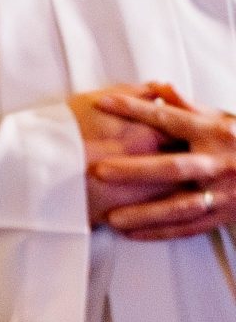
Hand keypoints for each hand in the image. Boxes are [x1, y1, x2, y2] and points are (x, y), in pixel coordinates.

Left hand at [87, 85, 235, 241]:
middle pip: (173, 167)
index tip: (103, 103)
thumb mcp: (223, 119)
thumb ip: (189, 106)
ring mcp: (223, 192)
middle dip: (135, 170)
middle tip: (99, 170)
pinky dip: (160, 232)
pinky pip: (189, 227)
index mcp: (215, 133)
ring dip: (145, 213)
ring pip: (180, 206)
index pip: (169, 119)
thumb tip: (159, 87)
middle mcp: (218, 163)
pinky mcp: (224, 215)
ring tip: (111, 218)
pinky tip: (132, 234)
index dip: (135, 110)